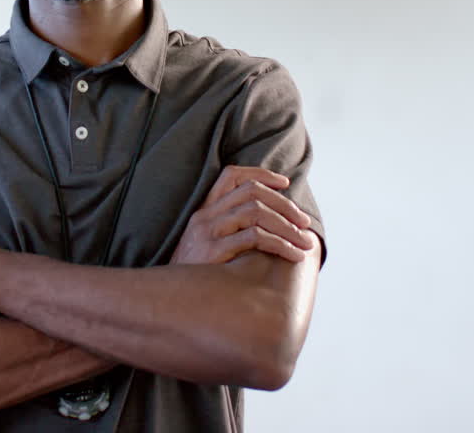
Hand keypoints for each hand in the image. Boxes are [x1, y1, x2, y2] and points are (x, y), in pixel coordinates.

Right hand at [170, 165, 317, 265]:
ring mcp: (208, 232)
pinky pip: (254, 238)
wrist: (169, 299)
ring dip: (287, 227)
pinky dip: (279, 244)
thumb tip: (272, 225)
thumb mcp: (207, 246)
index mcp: (204, 210)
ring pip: (256, 212)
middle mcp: (205, 216)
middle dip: (284, 204)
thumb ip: (230, 231)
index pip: (232, 175)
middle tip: (304, 222)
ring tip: (305, 244)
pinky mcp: (213, 252)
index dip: (261, 174)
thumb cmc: (196, 275)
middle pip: (252, 192)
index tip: (285, 183)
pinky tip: (292, 255)